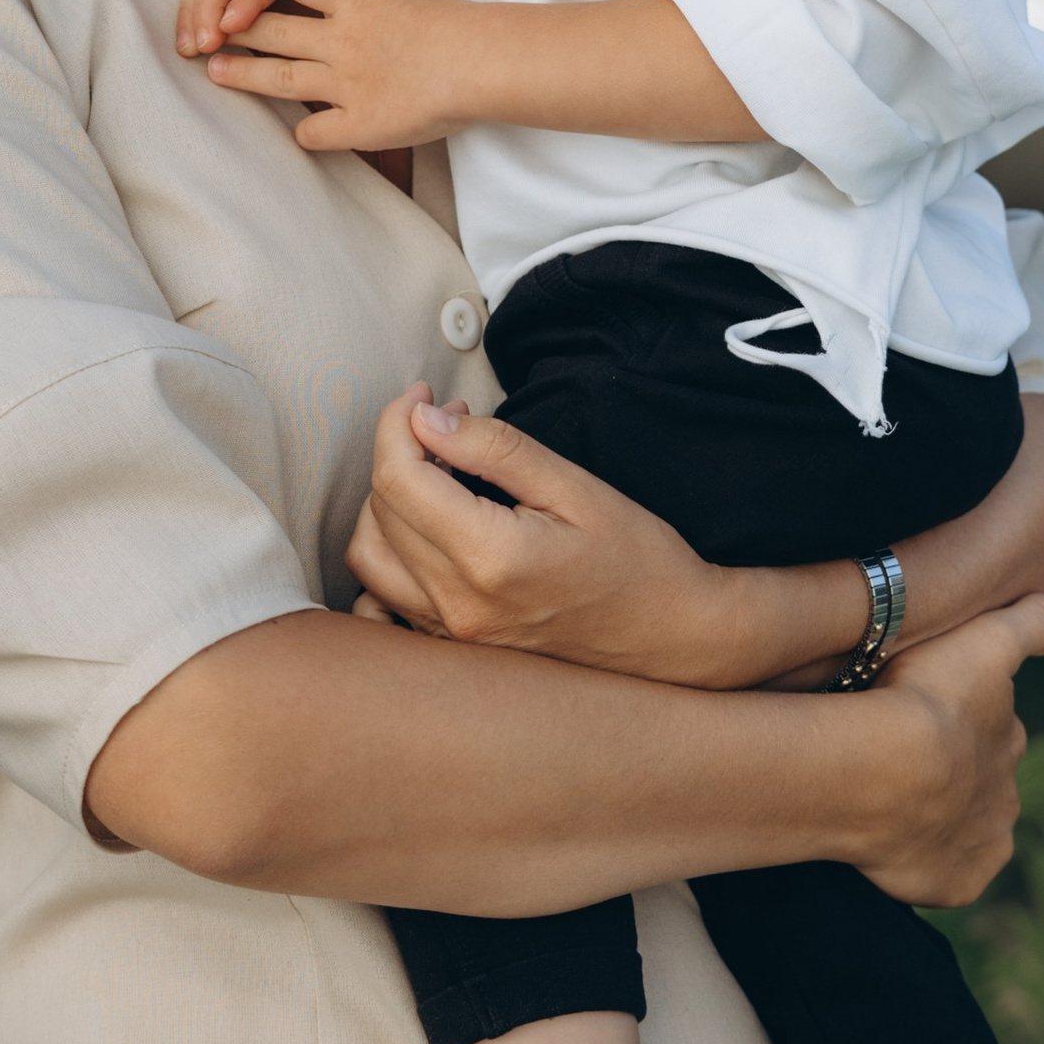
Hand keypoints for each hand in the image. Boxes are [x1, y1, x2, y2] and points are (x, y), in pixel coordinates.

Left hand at [201, 0, 472, 150]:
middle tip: (212, 35)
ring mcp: (346, 82)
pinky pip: (316, 132)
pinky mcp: (358, 122)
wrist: (484, 64)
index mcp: (360, 2)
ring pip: (282, 79)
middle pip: (277, 31)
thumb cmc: (468, 26)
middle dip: (241, 32)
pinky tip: (300, 134)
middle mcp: (343, 40)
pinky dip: (305, 133)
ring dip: (245, 76)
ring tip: (216, 73)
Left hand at [346, 387, 750, 679]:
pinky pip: (384, 600)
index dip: (399, 423)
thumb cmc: (638, 561)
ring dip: (386, 502)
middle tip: (448, 423)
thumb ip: (496, 450)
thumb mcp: (576, 487)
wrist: (672, 638)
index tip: (425, 396)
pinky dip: (387, 555)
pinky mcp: (456, 646)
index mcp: (490, 559)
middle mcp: (460, 604)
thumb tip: (427, 421)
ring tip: (433, 472)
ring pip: (370, 555)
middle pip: (382, 511)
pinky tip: (420, 530)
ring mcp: (454, 634)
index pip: (400, 478)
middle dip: (400, 450)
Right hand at [847, 593, 1043, 907]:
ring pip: (960, 833)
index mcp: (1009, 743)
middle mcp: (1005, 800)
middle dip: (952, 775)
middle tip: (902, 759)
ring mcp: (979, 848)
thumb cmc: (929, 696)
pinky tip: (892, 846)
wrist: (883, 769)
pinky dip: (921, 866)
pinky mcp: (952, 886)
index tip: (926, 710)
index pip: (991, 731)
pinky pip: (939, 878)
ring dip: (936, 821)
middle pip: (979, 785)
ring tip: (888, 803)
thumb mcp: (986, 639)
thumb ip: (1037, 622)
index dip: (960, 721)